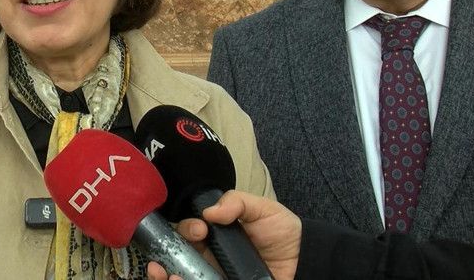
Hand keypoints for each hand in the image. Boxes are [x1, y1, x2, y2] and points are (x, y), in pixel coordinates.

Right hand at [147, 190, 300, 279]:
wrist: (305, 261)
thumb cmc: (282, 232)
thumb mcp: (261, 208)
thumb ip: (237, 202)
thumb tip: (210, 212)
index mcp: (214, 235)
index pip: (188, 231)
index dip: (187, 229)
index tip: (200, 230)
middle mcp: (210, 256)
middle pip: (179, 255)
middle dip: (168, 254)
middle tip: (178, 253)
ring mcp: (216, 274)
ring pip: (185, 274)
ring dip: (171, 275)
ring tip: (168, 276)